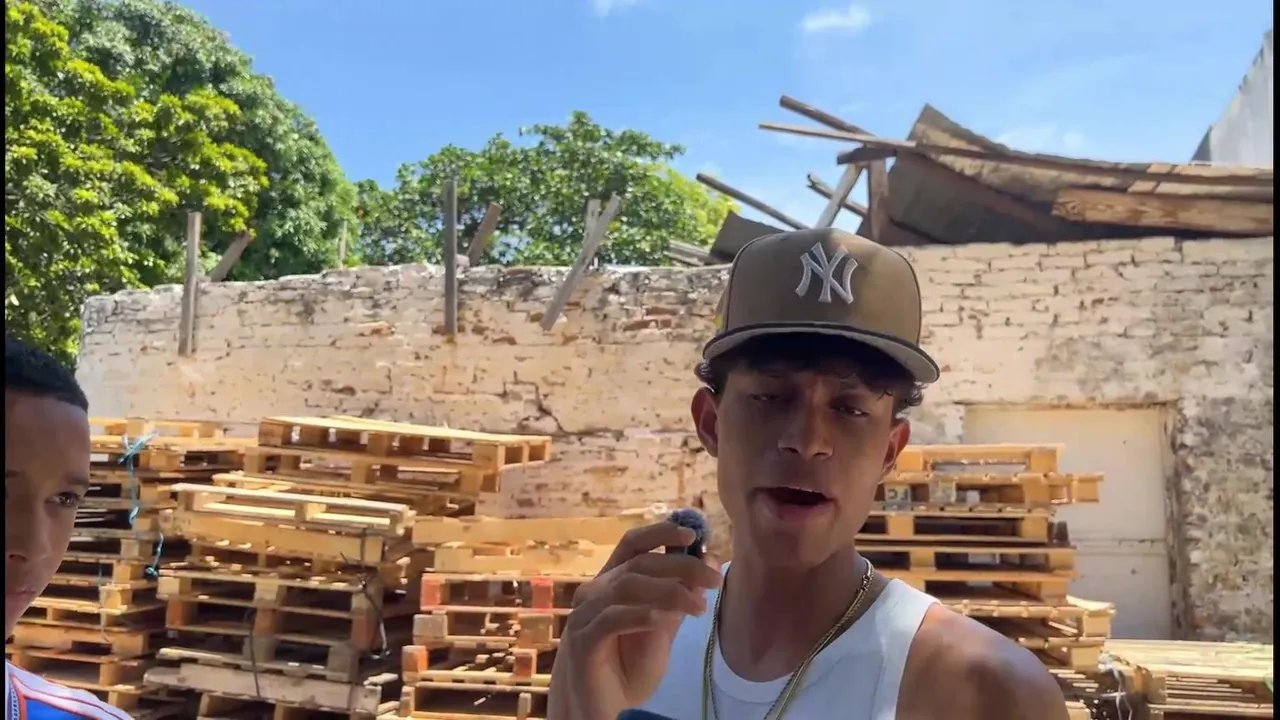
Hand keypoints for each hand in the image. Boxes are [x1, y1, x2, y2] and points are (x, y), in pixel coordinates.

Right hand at [549, 521, 722, 719]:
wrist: (602, 709)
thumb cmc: (627, 667)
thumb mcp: (662, 628)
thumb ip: (679, 597)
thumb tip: (708, 562)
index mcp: (613, 581)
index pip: (634, 543)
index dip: (661, 532)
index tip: (694, 535)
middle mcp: (596, 591)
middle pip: (640, 563)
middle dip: (681, 565)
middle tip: (714, 578)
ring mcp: (586, 614)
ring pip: (628, 586)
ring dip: (669, 591)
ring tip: (699, 607)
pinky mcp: (582, 640)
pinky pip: (613, 619)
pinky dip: (642, 615)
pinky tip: (664, 620)